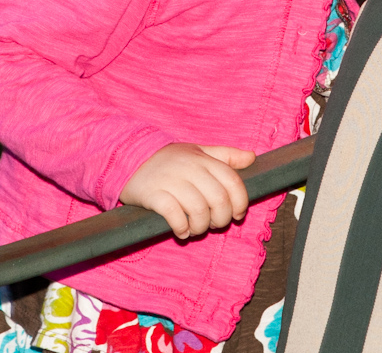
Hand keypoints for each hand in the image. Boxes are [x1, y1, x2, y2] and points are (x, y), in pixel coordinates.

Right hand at [119, 143, 255, 238]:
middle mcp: (190, 168)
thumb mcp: (198, 151)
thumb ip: (226, 156)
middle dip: (221, 219)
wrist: (129, 157)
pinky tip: (181, 231)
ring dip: (201, 227)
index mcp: (204, 159)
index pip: (232, 182)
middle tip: (213, 224)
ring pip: (199, 211)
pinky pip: (175, 216)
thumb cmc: (170, 160)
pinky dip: (182, 228)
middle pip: (219, 200)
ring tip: (195, 229)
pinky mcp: (154, 195)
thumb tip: (252, 157)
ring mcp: (171, 181)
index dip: (240, 202)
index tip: (237, 214)